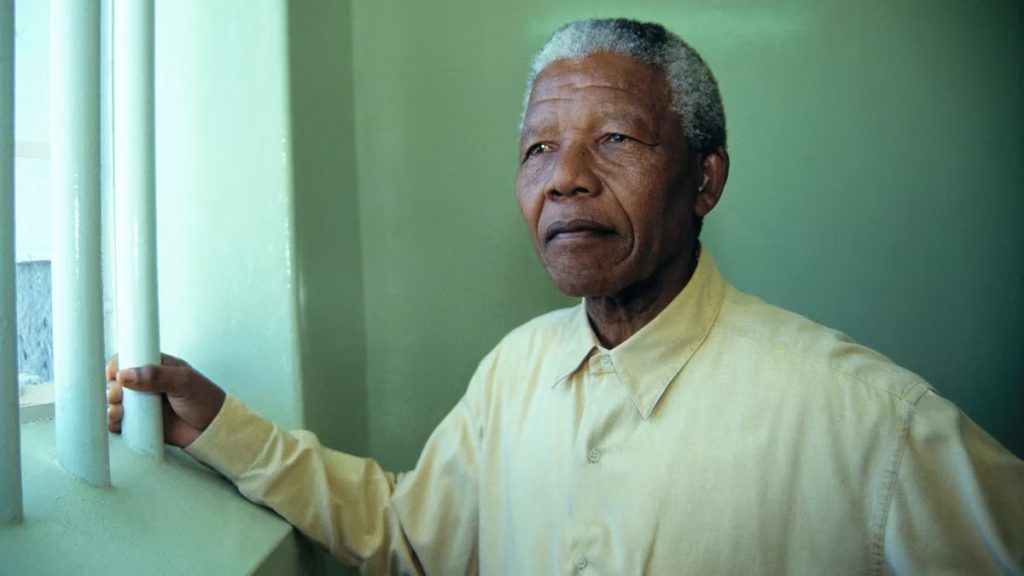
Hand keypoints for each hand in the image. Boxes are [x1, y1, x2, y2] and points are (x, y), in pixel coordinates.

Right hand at [106, 353, 225, 447]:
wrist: (213, 429)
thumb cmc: (206, 400)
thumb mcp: (184, 381)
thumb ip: (157, 376)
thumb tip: (127, 374)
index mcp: (158, 367)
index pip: (130, 360)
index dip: (118, 366)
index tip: (115, 374)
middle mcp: (147, 384)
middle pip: (117, 382)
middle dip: (112, 388)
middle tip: (118, 396)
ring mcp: (144, 404)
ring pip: (116, 402)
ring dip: (111, 406)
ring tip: (119, 411)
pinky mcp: (142, 422)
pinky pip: (121, 422)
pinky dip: (114, 422)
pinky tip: (118, 422)